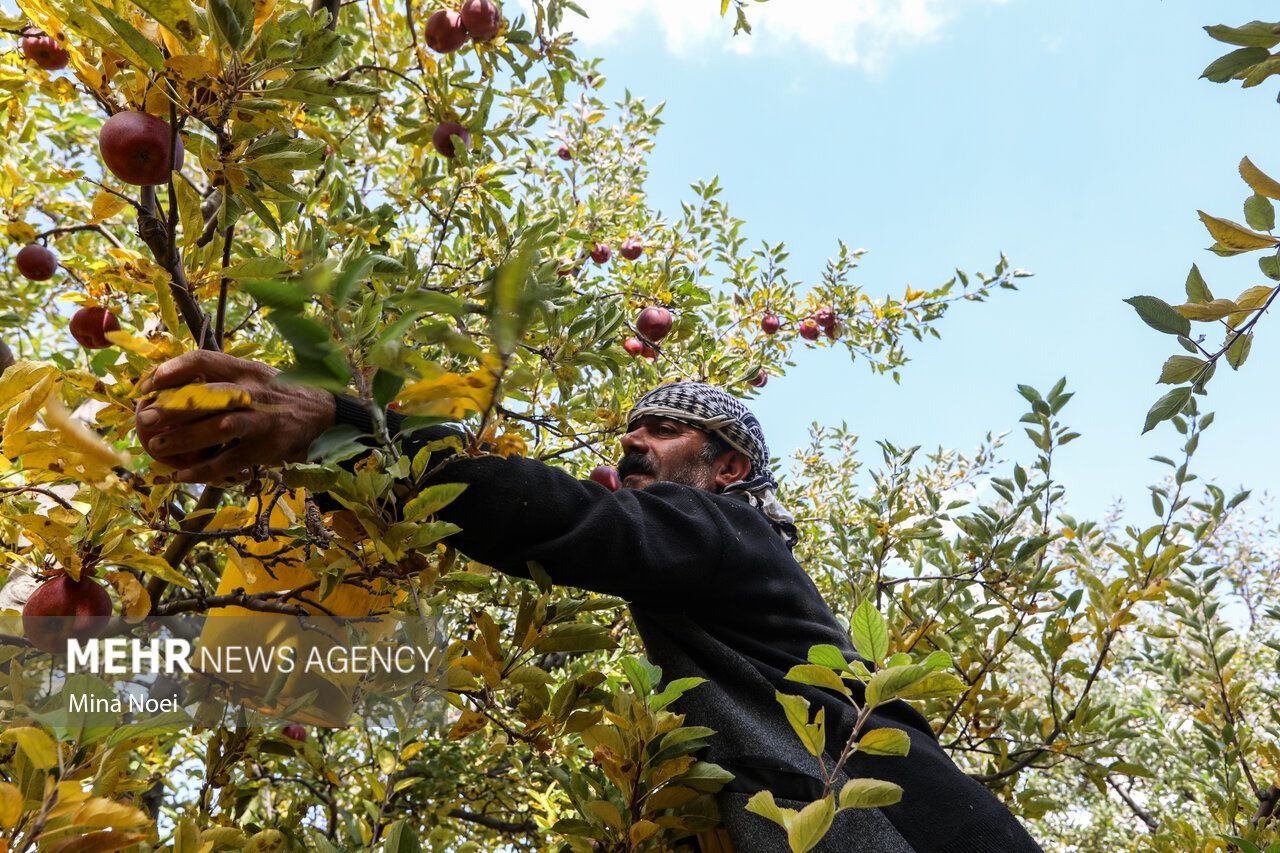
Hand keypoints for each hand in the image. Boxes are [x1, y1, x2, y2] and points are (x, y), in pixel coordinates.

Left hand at [134, 350, 335, 483]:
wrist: (325, 415)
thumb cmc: (280, 396)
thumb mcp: (256, 376)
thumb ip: (222, 379)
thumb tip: (173, 385)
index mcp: (246, 370)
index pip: (203, 361)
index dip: (171, 371)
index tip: (147, 385)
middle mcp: (253, 392)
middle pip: (206, 395)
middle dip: (171, 408)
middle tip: (145, 419)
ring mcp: (262, 420)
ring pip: (218, 428)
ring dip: (183, 440)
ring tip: (157, 448)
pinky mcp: (268, 447)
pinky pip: (230, 461)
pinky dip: (204, 471)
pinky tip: (183, 477)